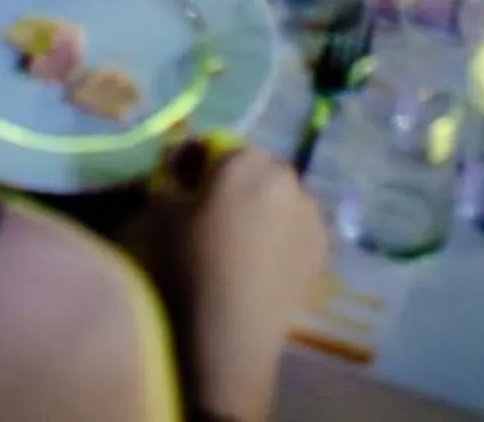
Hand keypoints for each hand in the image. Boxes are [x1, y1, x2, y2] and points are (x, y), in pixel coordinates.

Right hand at [121, 142, 326, 421]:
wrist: (230, 336)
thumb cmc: (191, 269)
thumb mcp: (161, 214)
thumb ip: (168, 179)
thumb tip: (177, 170)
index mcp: (246, 161)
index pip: (219, 147)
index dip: (198, 165)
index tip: (183, 186)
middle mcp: (286, 178)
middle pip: (255, 169)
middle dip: (235, 183)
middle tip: (213, 213)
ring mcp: (310, 214)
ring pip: (281, 198)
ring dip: (263, 207)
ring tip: (242, 240)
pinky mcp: (322, 249)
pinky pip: (298, 227)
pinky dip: (283, 233)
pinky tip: (264, 260)